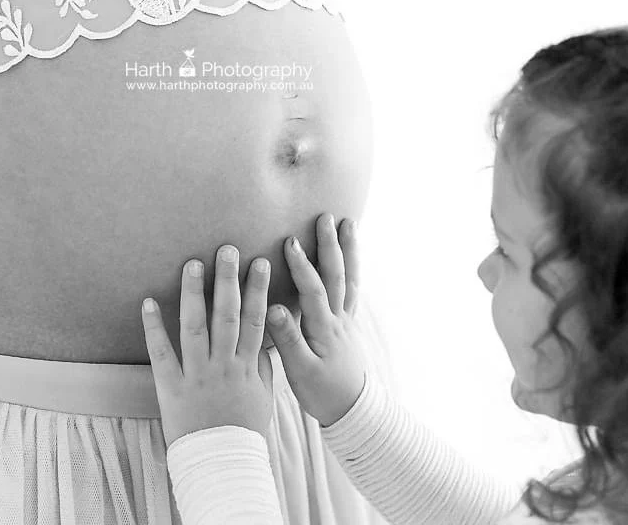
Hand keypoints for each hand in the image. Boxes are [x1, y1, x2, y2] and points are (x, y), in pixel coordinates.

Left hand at [140, 245, 274, 447]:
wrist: (222, 462)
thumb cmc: (245, 430)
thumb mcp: (263, 394)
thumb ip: (262, 363)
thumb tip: (266, 335)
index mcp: (247, 365)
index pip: (256, 318)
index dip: (258, 289)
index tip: (260, 262)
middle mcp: (224, 364)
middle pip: (227, 314)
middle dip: (228, 279)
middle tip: (227, 249)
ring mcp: (197, 374)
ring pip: (195, 326)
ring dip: (193, 293)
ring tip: (192, 264)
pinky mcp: (171, 386)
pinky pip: (161, 352)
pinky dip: (154, 327)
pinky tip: (149, 302)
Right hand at [265, 213, 367, 427]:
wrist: (353, 411)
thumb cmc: (323, 393)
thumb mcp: (300, 371)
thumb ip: (287, 339)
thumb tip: (274, 308)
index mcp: (324, 329)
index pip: (314, 290)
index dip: (302, 266)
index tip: (290, 242)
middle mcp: (338, 319)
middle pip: (337, 275)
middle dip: (330, 246)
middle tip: (326, 218)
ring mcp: (346, 320)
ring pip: (349, 278)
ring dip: (348, 250)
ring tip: (348, 224)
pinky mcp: (348, 325)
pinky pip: (352, 289)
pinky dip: (352, 269)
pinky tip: (349, 257)